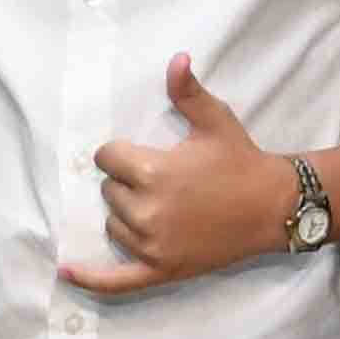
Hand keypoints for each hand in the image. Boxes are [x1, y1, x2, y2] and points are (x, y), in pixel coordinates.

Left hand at [64, 57, 300, 295]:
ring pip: (112, 224)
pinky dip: (90, 278)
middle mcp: (146, 211)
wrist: (273, 207)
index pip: (107, 158)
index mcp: (152, 172)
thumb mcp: (215, 120)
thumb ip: (187, 92)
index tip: (144, 153)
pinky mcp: (160, 270)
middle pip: (109, 191)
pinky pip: (115, 280)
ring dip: (126, 214)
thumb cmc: (241, 161)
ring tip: (160, 205)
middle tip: (164, 180)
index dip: (122, 153)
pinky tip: (66, 270)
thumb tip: (176, 58)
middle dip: (128, 182)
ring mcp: (152, 245)